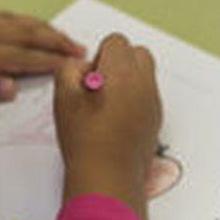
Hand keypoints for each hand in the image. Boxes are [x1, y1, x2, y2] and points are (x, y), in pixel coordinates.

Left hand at [0, 11, 83, 103]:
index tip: (76, 65)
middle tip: (81, 49)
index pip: (26, 58)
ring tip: (62, 36)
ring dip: (43, 29)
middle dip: (56, 42)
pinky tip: (21, 21)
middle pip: (29, 36)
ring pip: (17, 24)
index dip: (53, 61)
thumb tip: (13, 87)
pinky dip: (17, 18)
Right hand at [54, 34, 162, 218]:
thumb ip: (69, 69)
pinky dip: (135, 99)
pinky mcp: (156, 120)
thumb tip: (81, 67)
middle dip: (119, 63)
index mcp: (122, 72)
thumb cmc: (86, 140)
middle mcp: (144, 84)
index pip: (116, 41)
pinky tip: (116, 121)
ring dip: (128, 80)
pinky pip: (148, 97)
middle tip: (99, 87)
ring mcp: (153, 103)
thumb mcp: (63, 98)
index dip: (98, 57)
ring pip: (145, 75)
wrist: (108, 177)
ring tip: (106, 105)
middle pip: (137, 53)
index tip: (89, 79)